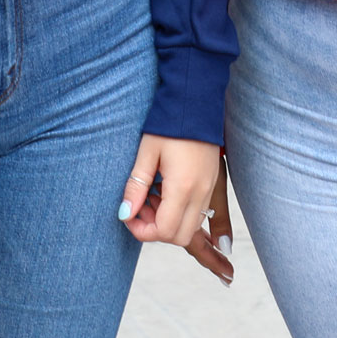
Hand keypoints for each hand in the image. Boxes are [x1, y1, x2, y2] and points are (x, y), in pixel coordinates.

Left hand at [119, 136, 230, 282]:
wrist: (196, 100)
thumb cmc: (169, 124)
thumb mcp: (146, 153)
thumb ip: (135, 186)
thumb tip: (124, 214)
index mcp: (182, 187)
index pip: (165, 231)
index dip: (142, 230)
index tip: (128, 215)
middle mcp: (200, 192)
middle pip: (180, 236)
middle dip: (156, 230)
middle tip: (140, 207)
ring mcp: (209, 189)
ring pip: (190, 226)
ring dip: (169, 221)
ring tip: (151, 196)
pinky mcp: (212, 183)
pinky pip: (198, 212)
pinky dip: (180, 211)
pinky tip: (165, 190)